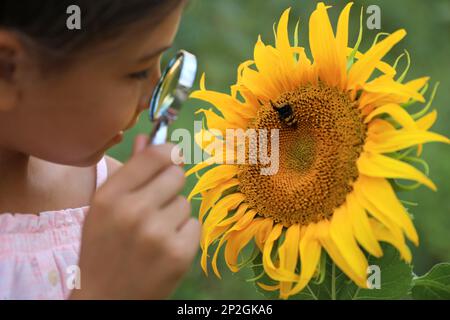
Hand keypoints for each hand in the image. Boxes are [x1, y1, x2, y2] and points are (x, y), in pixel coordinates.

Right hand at [70, 135, 199, 298]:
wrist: (106, 299)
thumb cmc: (102, 251)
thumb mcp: (103, 210)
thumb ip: (128, 172)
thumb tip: (147, 138)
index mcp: (110, 197)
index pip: (154, 155)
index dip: (168, 151)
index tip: (171, 156)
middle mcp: (134, 211)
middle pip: (177, 174)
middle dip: (170, 186)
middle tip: (156, 204)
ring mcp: (158, 233)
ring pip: (186, 202)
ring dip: (175, 214)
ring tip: (155, 233)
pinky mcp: (179, 253)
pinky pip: (195, 224)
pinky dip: (184, 234)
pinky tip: (166, 247)